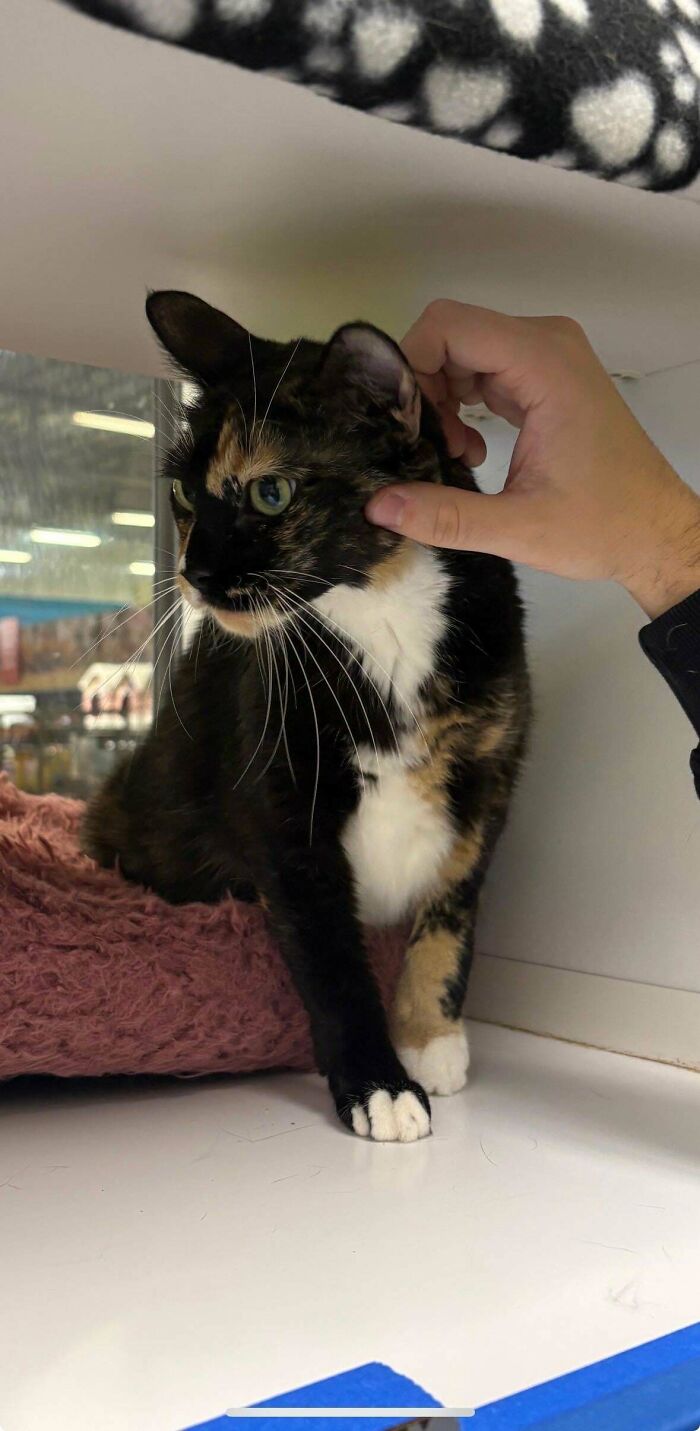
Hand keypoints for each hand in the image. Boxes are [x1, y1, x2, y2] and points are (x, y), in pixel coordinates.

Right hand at [366, 300, 699, 618]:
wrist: (654, 531)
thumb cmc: (603, 526)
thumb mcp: (517, 528)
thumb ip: (444, 515)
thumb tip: (377, 507)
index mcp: (546, 364)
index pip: (448, 325)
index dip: (411, 365)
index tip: (405, 423)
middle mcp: (547, 343)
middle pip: (452, 335)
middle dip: (424, 389)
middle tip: (428, 447)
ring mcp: (547, 356)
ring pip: (463, 351)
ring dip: (442, 400)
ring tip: (455, 454)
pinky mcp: (544, 376)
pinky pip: (483, 368)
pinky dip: (463, 403)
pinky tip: (472, 449)